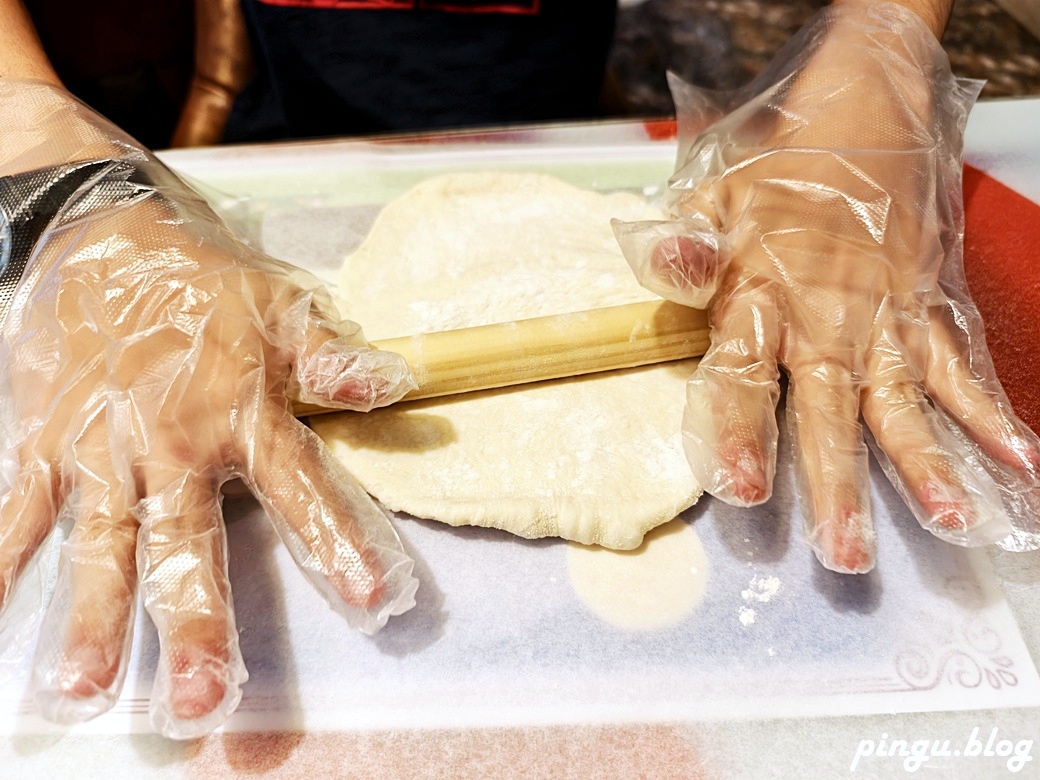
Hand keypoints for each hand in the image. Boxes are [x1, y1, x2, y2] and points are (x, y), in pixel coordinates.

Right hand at [0, 81, 417, 736]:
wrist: (106, 238)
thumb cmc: (208, 286)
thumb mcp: (284, 310)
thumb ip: (333, 358)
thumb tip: (397, 381)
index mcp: (242, 415)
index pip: (301, 488)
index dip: (336, 540)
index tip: (370, 599)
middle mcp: (172, 445)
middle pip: (188, 544)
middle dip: (196, 623)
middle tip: (204, 697)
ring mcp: (101, 450)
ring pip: (100, 546)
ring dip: (94, 617)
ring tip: (89, 687)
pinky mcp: (42, 444)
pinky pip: (16, 512)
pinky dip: (0, 564)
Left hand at [614, 0, 1039, 571]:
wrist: (867, 107)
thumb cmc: (776, 166)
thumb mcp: (712, 192)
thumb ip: (687, 242)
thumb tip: (665, 266)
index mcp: (760, 290)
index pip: (743, 371)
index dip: (742, 430)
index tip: (746, 489)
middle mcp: (827, 313)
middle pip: (830, 406)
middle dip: (838, 481)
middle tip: (845, 553)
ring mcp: (886, 315)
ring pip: (905, 398)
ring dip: (927, 463)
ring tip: (951, 522)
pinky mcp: (929, 307)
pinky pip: (961, 367)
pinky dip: (990, 415)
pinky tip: (1017, 464)